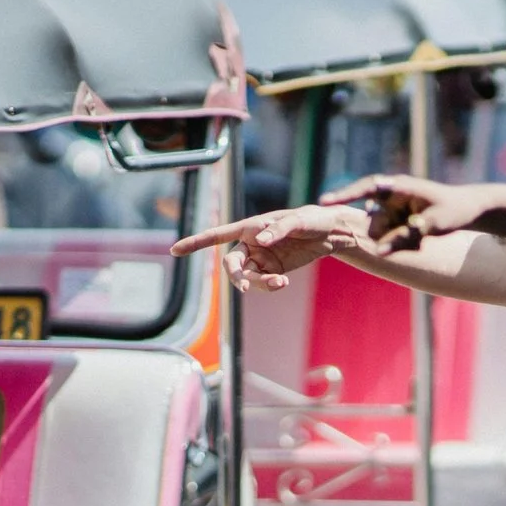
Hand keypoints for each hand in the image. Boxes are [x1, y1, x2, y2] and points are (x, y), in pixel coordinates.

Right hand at [172, 204, 367, 290]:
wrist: (331, 233)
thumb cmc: (313, 219)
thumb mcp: (299, 220)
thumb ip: (278, 229)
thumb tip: (259, 240)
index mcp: (250, 225)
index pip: (217, 234)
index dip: (195, 242)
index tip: (174, 251)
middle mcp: (251, 243)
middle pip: (231, 263)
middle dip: (235, 276)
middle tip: (246, 286)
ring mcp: (261, 259)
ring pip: (247, 278)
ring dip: (259, 284)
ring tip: (279, 282)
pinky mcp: (273, 271)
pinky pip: (262, 283)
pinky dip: (269, 286)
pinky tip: (282, 282)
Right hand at [318, 175, 505, 253]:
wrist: (470, 208)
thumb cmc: (454, 211)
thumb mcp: (434, 225)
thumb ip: (406, 238)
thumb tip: (380, 252)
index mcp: (400, 186)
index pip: (367, 187)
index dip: (344, 195)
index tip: (324, 203)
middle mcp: (393, 196)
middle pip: (373, 219)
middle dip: (384, 234)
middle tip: (412, 235)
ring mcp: (395, 209)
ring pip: (382, 232)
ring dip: (397, 241)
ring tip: (424, 235)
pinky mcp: (398, 220)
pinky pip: (391, 237)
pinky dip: (402, 243)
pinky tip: (423, 238)